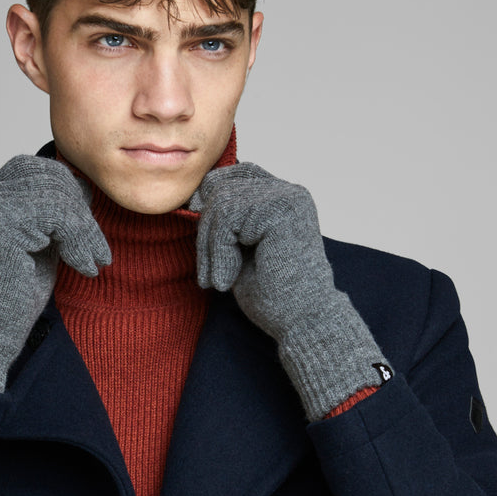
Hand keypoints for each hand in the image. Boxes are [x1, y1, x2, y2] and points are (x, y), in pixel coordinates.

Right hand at [0, 155, 110, 391]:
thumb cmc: (17, 291)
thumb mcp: (45, 241)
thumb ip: (57, 214)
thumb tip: (85, 188)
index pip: (41, 170)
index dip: (72, 195)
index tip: (89, 232)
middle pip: (51, 178)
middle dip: (83, 214)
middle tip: (98, 250)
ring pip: (57, 196)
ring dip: (85, 231)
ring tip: (93, 261)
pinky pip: (56, 215)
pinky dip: (79, 241)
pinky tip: (83, 267)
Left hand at [191, 162, 332, 340]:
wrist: (301, 321)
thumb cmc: (272, 293)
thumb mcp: (238, 250)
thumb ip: (223, 222)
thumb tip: (194, 197)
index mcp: (283, 199)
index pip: (238, 174)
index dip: (212, 193)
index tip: (197, 227)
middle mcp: (289, 192)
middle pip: (224, 187)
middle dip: (206, 231)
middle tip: (208, 274)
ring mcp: (287, 198)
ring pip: (221, 203)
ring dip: (210, 246)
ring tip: (218, 280)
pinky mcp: (281, 210)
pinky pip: (227, 217)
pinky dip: (219, 251)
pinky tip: (228, 279)